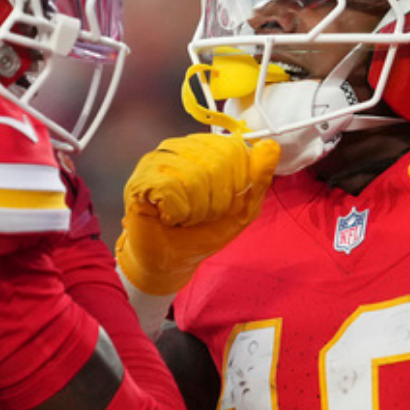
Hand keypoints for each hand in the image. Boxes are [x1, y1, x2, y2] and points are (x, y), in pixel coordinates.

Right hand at [115, 132, 280, 295]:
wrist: (172, 262)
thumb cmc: (202, 232)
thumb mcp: (242, 208)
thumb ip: (258, 178)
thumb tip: (270, 147)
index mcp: (203, 148)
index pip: (233, 150)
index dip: (235, 184)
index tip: (222, 204)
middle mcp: (177, 148)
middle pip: (215, 163)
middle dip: (216, 201)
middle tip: (202, 215)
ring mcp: (155, 162)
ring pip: (193, 176)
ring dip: (197, 209)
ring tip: (186, 217)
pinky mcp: (139, 182)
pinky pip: (170, 189)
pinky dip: (178, 212)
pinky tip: (170, 218)